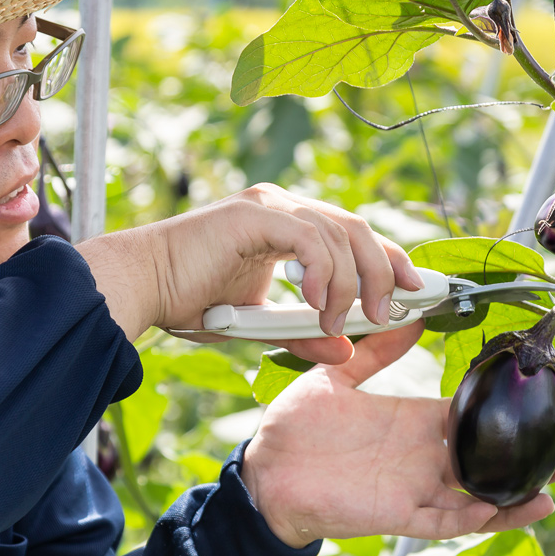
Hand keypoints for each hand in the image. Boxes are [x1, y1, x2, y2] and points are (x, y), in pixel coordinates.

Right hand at [80, 184, 419, 364]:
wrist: (141, 287)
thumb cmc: (190, 302)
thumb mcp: (260, 326)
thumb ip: (303, 333)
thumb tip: (347, 349)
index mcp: (287, 224)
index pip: (353, 235)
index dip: (389, 260)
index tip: (414, 293)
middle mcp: (282, 206)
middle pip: (357, 228)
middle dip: (384, 269)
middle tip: (390, 311)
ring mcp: (269, 206)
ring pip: (339, 233)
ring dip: (351, 282)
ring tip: (341, 320)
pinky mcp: (254, 214)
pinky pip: (309, 237)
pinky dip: (323, 272)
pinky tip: (316, 304)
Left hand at [242, 324, 554, 545]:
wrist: (263, 471)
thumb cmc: (294, 429)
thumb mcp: (336, 376)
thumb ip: (375, 351)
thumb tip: (410, 318)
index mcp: (412, 423)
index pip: (469, 419)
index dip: (504, 414)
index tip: (539, 406)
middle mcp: (420, 457)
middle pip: (485, 460)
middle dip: (526, 460)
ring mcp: (412, 488)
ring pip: (475, 497)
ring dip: (512, 497)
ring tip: (551, 490)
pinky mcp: (396, 515)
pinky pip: (443, 522)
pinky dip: (473, 519)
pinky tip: (501, 509)